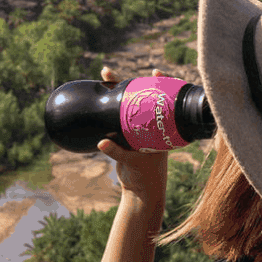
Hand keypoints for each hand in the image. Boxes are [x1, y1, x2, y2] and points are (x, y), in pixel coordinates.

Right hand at [97, 65, 168, 200]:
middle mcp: (148, 125)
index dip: (160, 83)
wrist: (141, 190)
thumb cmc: (144, 175)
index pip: (160, 100)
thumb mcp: (133, 162)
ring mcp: (136, 129)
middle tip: (108, 71)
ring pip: (126, 106)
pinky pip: (117, 118)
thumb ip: (117, 153)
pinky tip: (100, 97)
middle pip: (139, 97)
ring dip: (115, 92)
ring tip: (103, 76)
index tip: (155, 71)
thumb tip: (101, 143)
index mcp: (158, 129)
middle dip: (125, 82)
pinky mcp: (125, 136)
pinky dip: (109, 108)